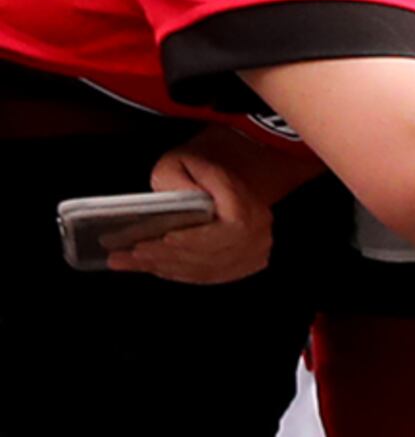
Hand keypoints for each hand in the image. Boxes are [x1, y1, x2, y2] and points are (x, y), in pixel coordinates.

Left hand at [111, 142, 276, 283]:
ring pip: (209, 269)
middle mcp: (257, 233)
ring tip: (135, 262)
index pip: (227, 230)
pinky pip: (212, 275)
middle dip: (171, 256)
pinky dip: (182, 274)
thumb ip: (175, 179)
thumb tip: (170, 204)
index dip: (196, 239)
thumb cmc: (205, 169)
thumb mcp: (183, 160)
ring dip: (170, 268)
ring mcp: (255, 252)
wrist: (235, 175)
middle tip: (134, 254)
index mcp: (247, 206)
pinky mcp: (246, 264)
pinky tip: (157, 268)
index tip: (165, 240)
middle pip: (213, 254)